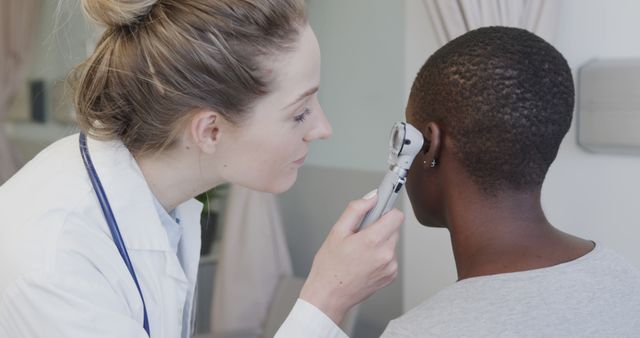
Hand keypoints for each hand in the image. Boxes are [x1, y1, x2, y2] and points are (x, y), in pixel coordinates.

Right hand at [299, 191, 403, 323]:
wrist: (329, 296)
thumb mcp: (337, 232)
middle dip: (380, 227)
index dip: (386, 210)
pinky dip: (380, 255)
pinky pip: (390, 257)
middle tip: (361, 234)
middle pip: (394, 228)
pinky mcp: (391, 276)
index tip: (381, 208)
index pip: (396, 216)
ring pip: (392, 242)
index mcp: (372, 240)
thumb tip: (372, 197)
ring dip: (380, 242)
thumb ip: (356, 210)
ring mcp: (390, 267)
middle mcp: (386, 254)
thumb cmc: (329, 267)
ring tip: (360, 250)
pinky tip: (364, 261)